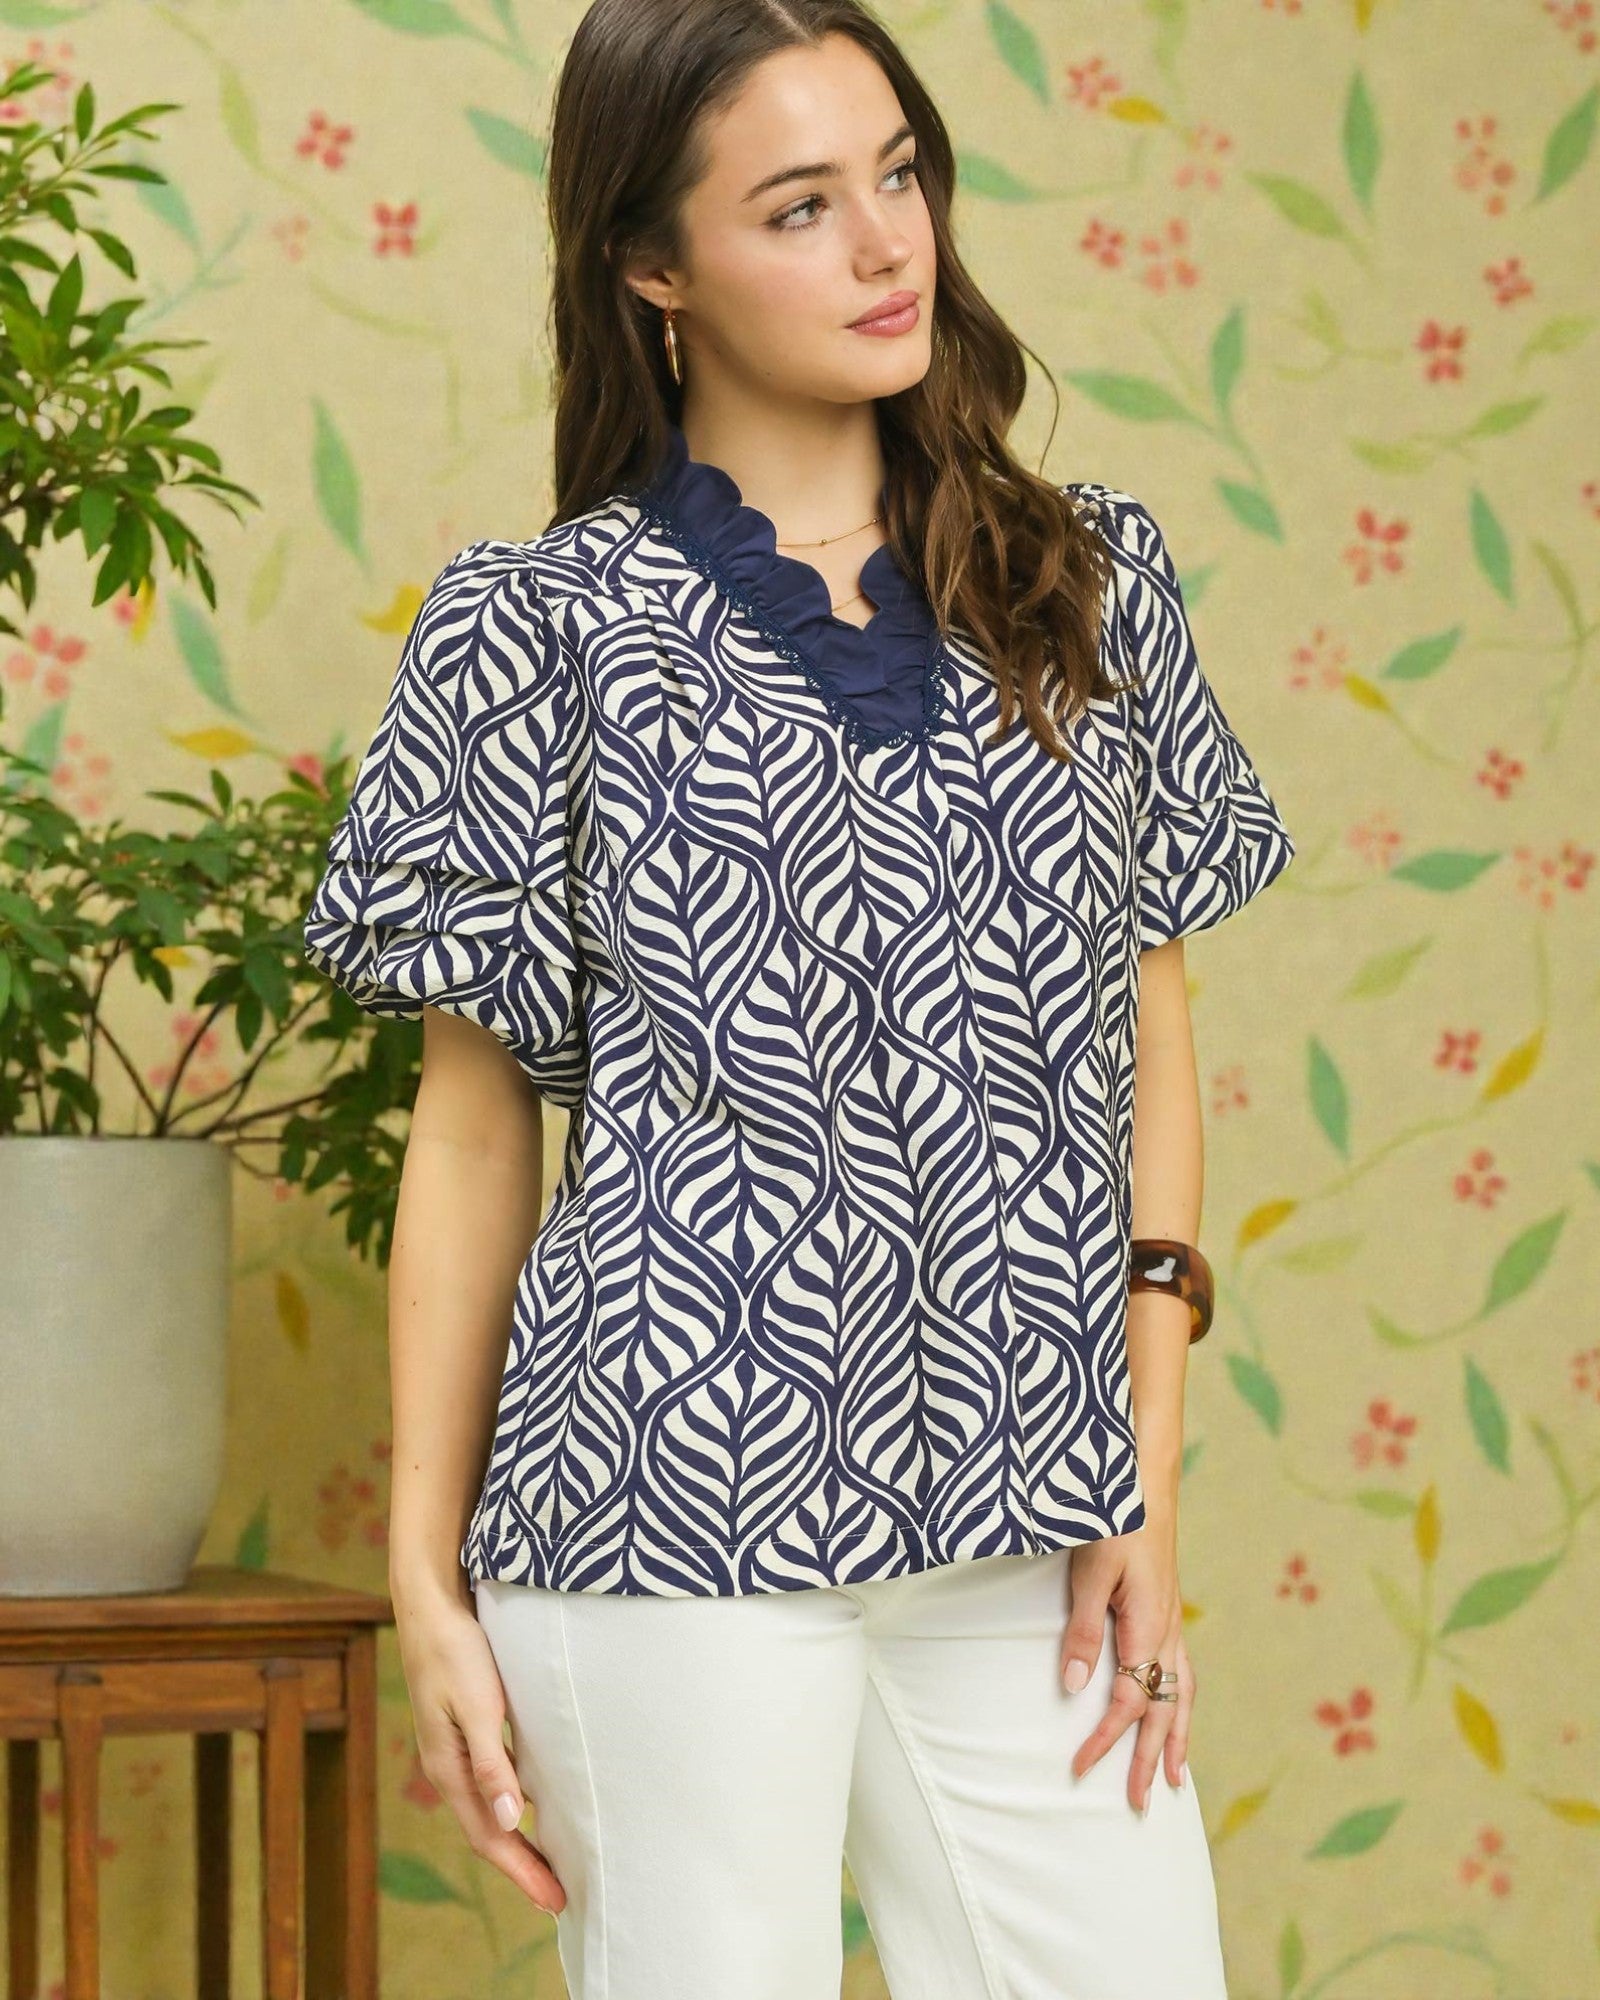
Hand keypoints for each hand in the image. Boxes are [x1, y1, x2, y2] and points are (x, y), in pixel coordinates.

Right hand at [394, 1579, 567, 1913]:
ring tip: (546, 1864)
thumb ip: (492, 1763)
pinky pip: (491, 1783)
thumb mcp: (480, 1706)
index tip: (553, 1901)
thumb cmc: (458, 1651)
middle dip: (521, 1867)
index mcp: (449, 1768)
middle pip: (488, 1832)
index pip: (489, 1837)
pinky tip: (530, 1806)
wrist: (432, 1606)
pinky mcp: (465, 1730)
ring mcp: (454, 1750)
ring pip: (489, 1810)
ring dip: (516, 1841)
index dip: (521, 1872)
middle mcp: (449, 1767)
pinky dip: (511, 1806)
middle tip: (557, 1898)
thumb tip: (510, 1822)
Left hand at [1058, 1521, 1190, 1813]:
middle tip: (1139, 1804)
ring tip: (1175, 1778)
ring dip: (1176, 1738)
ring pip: (1181, 1695)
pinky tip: (1176, 1714)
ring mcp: (1172, 1622)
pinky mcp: (1168, 1611)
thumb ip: (1083, 1628)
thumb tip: (1076, 1686)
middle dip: (1150, 1758)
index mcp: (1148, 1627)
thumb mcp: (1091, 1571)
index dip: (1106, 1737)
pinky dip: (1181, 1704)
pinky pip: (1181, 1672)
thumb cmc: (1113, 1519)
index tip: (1082, 1766)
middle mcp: (1167, 1632)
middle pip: (1163, 1710)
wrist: (1144, 1481)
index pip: (1129, 1700)